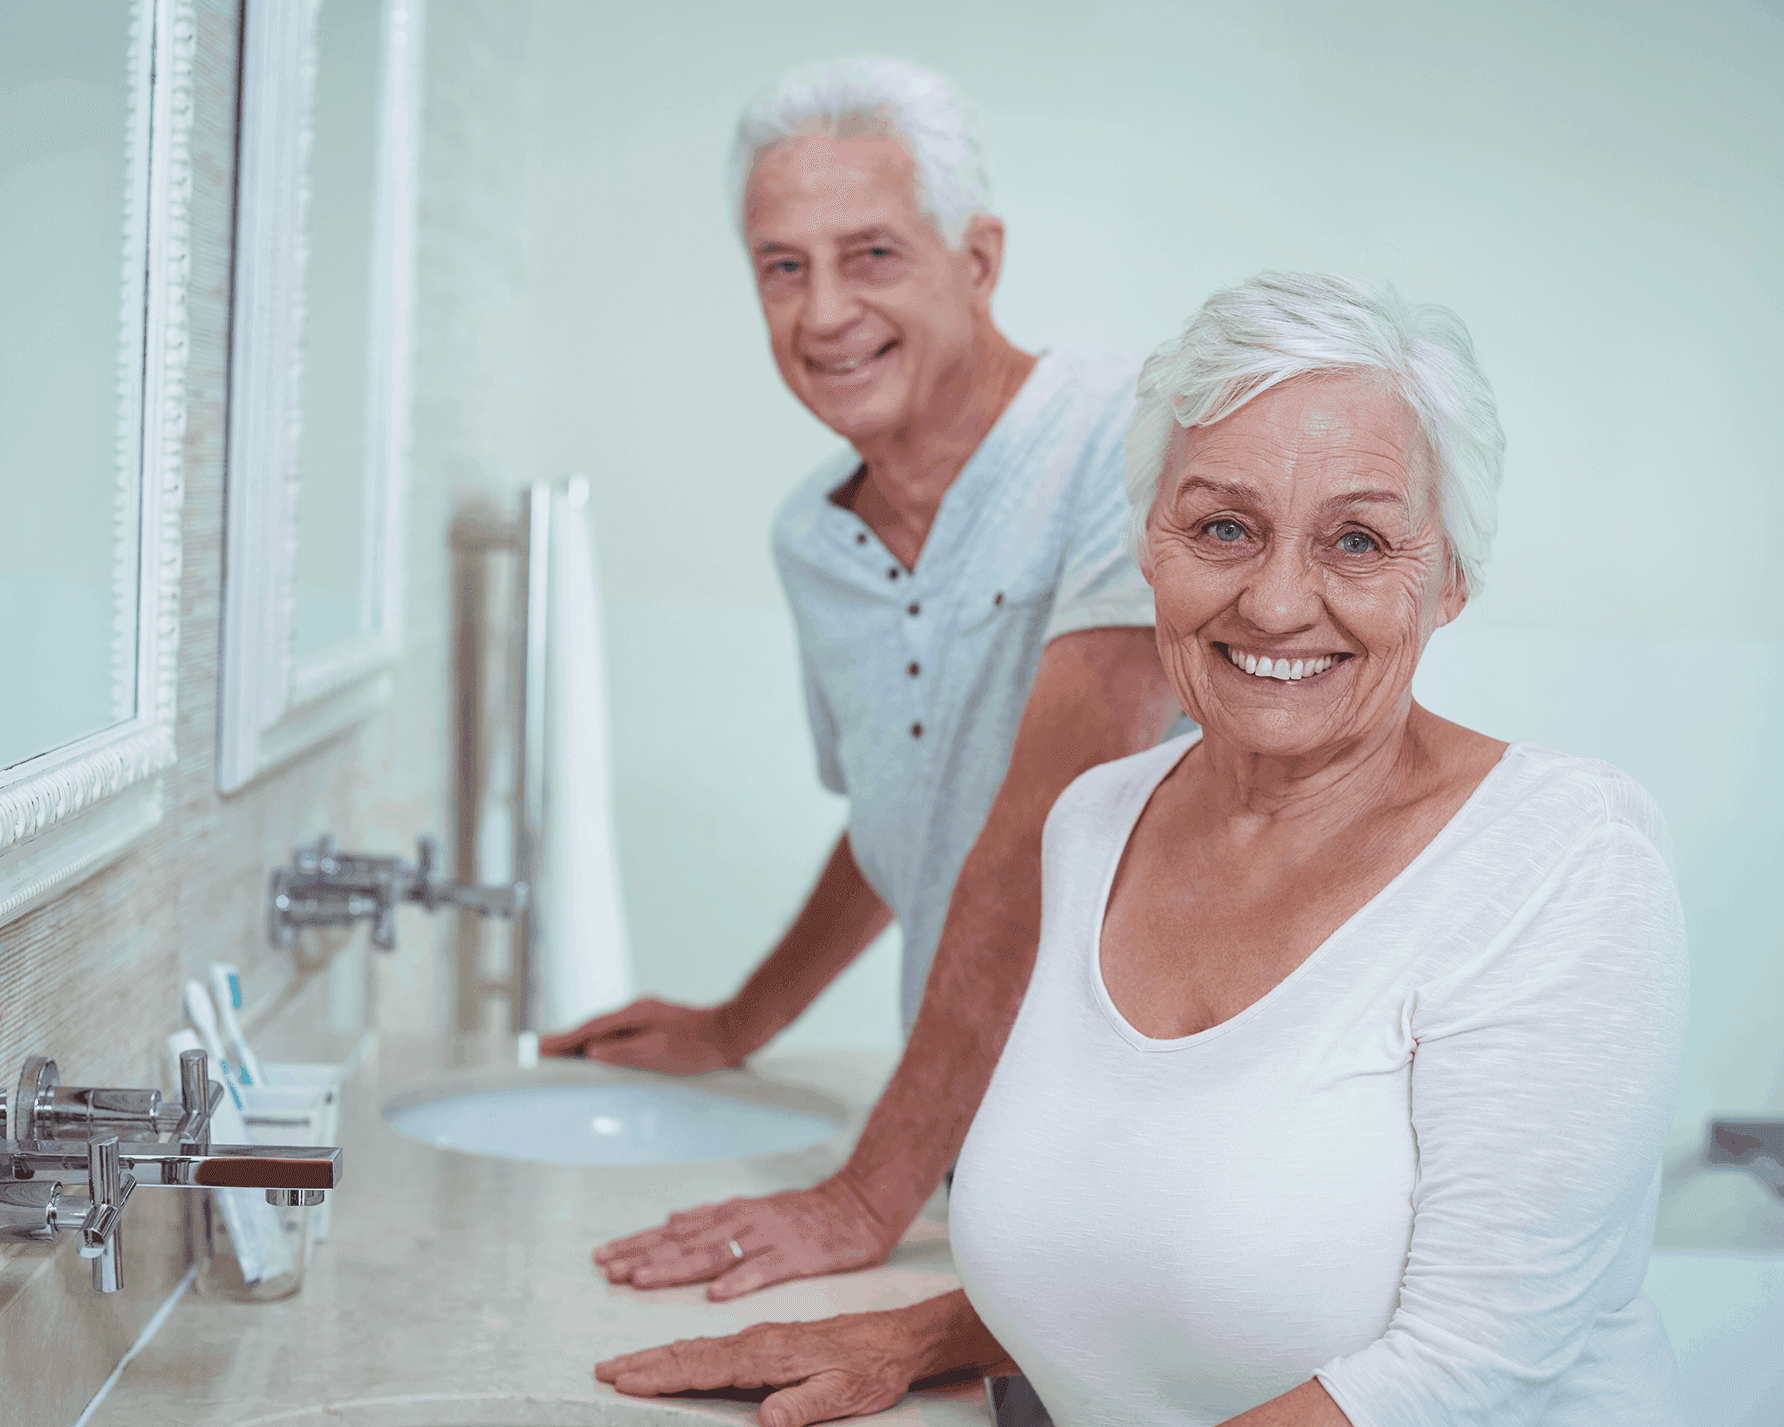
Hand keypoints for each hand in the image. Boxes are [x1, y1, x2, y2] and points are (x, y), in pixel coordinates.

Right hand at [537, 997, 748, 1074]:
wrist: (734, 1033)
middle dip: (568, 1040)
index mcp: (634, 1015)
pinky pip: (620, 1034)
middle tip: (543, 1052)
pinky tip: (604, 1053)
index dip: (564, 1041)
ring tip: (565, 1055)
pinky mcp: (658, 1026)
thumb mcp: (659, 1052)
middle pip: (594, 1027)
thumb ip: (624, 1051)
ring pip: (607, 1030)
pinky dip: (604, 1043)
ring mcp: (648, 1017)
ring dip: (585, 1042)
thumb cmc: (701, 1046)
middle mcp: (638, 1012)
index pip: (590, 1029)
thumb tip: (592, 1052)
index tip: (540, 1048)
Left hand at [595, 1173, 896, 1299]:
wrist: (858, 1204)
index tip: (604, 1257)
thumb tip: (672, 1220)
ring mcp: (766, 1237)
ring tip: (642, 1280)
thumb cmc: (804, 1214)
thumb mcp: (752, 1208)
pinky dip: (740, 1280)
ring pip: (713, 1254)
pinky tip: (718, 1294)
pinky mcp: (794, 1255)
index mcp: (729, 1215)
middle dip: (643, 1256)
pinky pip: (764, 1270)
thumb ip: (713, 1218)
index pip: (674, 1232)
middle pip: (684, 1242)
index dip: (638, 1244)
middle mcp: (740, 1223)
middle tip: (608, 1270)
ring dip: (676, 1267)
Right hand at [596, 1311, 922, 1426]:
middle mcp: (758, 1340)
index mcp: (768, 1354)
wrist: (897, 1339)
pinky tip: (674, 1352)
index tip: (622, 1380)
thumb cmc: (870, 1370)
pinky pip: (715, 1345)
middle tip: (602, 1370)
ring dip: (658, 1355)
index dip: (661, 1375)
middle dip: (644, 1363)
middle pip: (690, 1352)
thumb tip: (763, 1421)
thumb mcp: (842, 1395)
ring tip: (624, 1363)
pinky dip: (684, 1350)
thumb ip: (801, 1408)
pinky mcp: (769, 1339)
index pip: (703, 1367)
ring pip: (699, 1346)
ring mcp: (762, 1337)